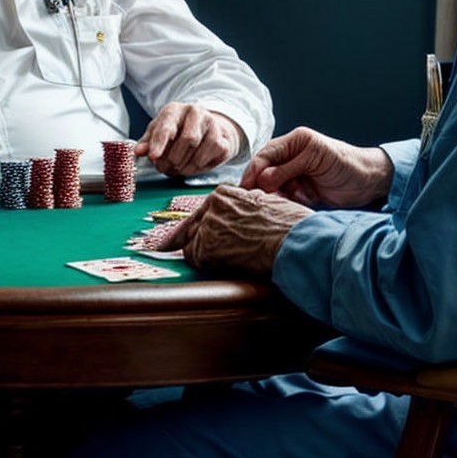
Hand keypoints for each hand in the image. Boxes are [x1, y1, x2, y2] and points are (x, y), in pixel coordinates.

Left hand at [136, 103, 241, 176]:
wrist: (206, 131)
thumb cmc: (177, 131)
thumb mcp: (158, 133)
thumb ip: (147, 142)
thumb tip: (138, 151)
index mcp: (175, 110)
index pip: (167, 125)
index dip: (159, 143)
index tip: (153, 156)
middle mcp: (196, 112)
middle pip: (187, 140)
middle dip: (173, 159)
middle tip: (166, 168)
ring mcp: (213, 125)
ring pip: (199, 151)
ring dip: (185, 166)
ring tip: (178, 167)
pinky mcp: (224, 140)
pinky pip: (211, 158)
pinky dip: (199, 167)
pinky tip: (193, 164)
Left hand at [162, 185, 310, 274]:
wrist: (297, 241)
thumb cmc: (290, 226)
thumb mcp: (267, 204)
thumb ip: (246, 206)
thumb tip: (242, 215)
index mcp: (226, 192)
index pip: (204, 210)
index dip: (194, 225)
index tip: (178, 234)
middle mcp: (213, 204)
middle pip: (190, 225)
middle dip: (179, 239)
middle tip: (160, 249)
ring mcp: (208, 223)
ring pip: (192, 242)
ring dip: (200, 253)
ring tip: (217, 260)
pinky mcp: (207, 244)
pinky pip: (195, 257)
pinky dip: (203, 263)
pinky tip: (219, 264)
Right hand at [238, 127, 392, 209]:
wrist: (370, 182)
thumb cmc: (347, 164)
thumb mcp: (316, 160)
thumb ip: (287, 169)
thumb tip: (262, 179)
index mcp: (295, 141)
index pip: (265, 155)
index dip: (253, 171)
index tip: (246, 188)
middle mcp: (291, 156)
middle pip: (264, 172)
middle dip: (266, 186)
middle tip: (269, 198)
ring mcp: (295, 174)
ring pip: (273, 187)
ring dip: (281, 195)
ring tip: (298, 197)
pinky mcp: (301, 190)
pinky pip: (285, 197)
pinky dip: (291, 201)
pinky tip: (305, 200)